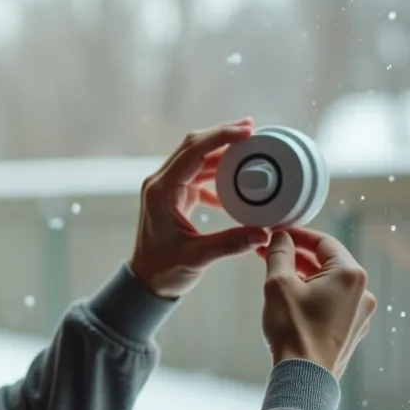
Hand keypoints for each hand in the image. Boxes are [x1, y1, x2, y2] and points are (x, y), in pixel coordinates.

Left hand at [128, 118, 271, 298]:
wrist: (146, 282)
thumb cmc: (164, 270)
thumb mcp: (197, 258)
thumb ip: (230, 244)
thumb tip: (263, 233)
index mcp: (161, 191)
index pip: (192, 152)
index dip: (220, 137)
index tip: (246, 131)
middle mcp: (161, 183)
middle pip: (193, 146)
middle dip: (222, 134)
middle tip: (252, 128)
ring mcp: (167, 187)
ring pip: (196, 157)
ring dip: (222, 151)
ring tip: (250, 145)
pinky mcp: (175, 195)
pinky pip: (198, 174)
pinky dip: (218, 173)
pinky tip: (238, 181)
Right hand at [257, 228, 377, 378]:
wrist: (304, 378)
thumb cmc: (293, 330)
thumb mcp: (278, 283)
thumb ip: (280, 253)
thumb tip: (281, 236)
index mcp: (350, 274)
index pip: (323, 241)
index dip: (297, 235)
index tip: (277, 233)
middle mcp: (363, 292)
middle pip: (328, 262)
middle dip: (298, 256)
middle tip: (271, 252)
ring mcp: (360, 314)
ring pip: (329, 283)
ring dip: (304, 276)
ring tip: (277, 275)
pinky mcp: (352, 331)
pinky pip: (333, 303)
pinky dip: (314, 296)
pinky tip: (292, 300)